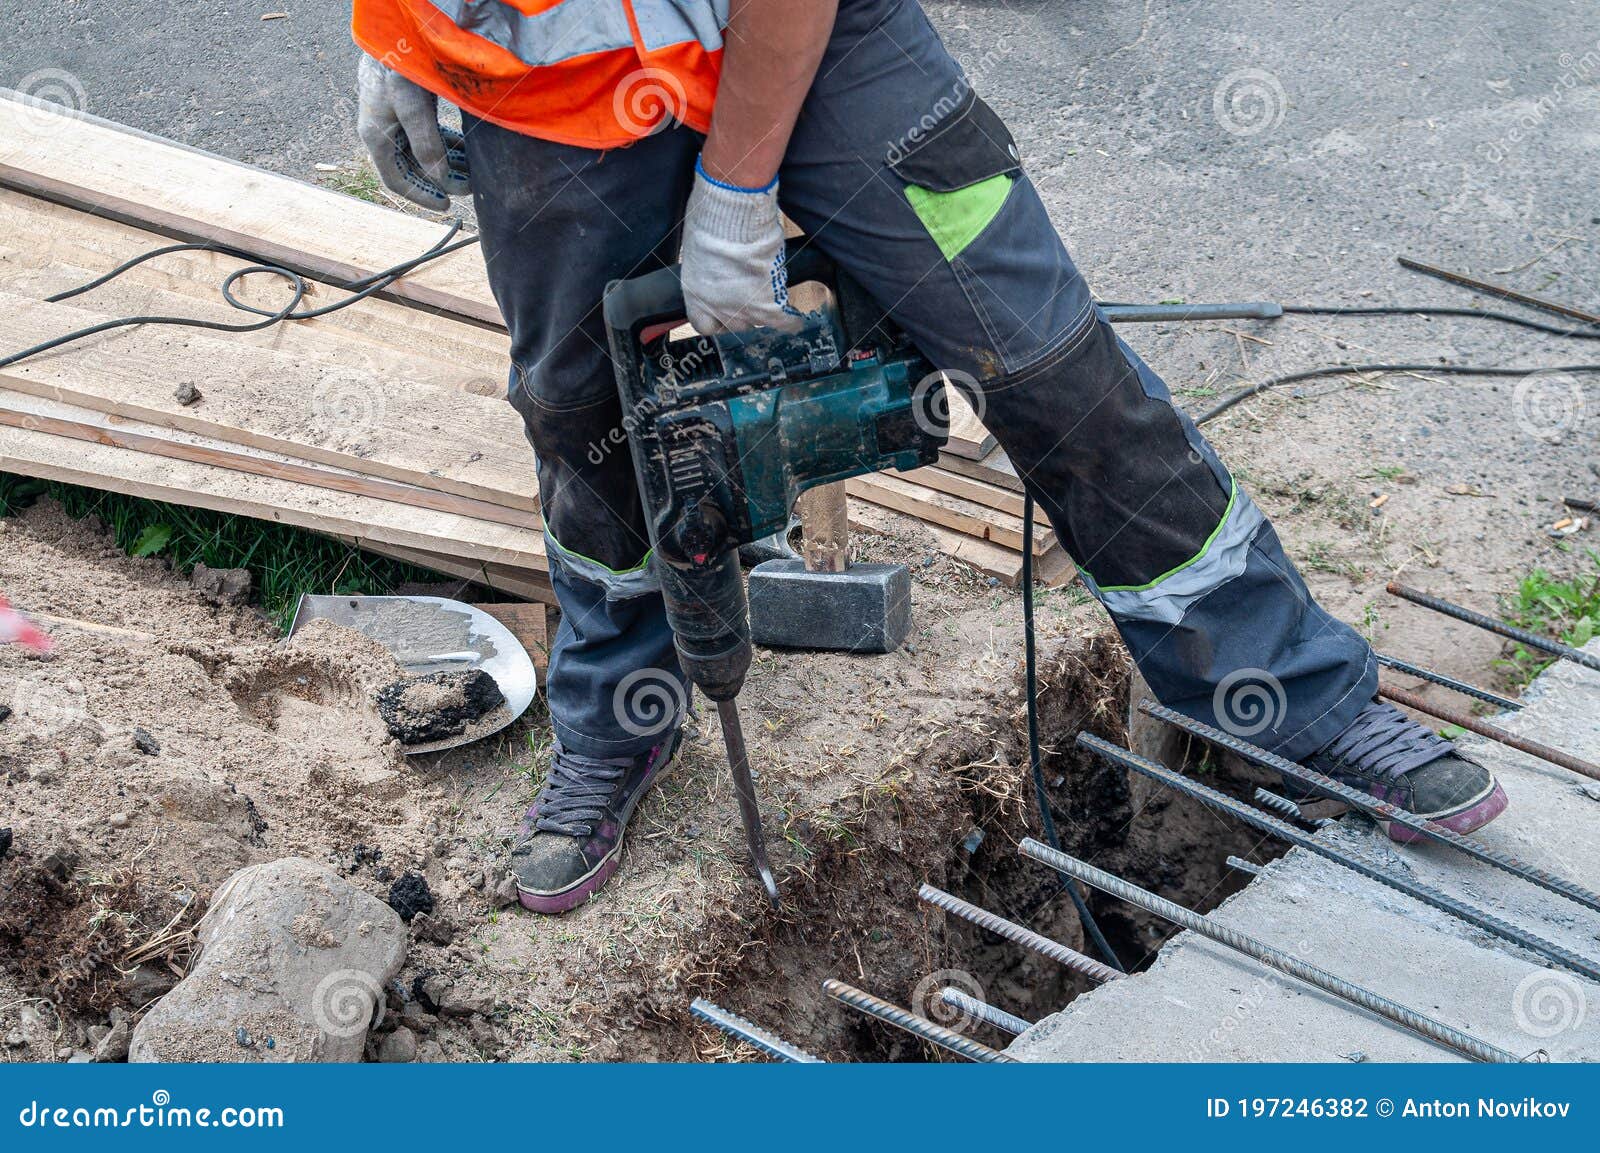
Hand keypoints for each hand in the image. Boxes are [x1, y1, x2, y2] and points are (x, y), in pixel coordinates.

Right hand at [356, 55, 470, 211]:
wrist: (395, 31)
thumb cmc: (399, 67)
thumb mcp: (414, 108)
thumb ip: (426, 145)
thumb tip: (440, 180)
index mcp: (377, 137)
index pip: (397, 181)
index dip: (421, 197)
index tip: (447, 205)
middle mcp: (383, 132)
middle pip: (413, 169)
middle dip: (440, 180)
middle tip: (469, 188)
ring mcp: (395, 119)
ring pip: (422, 153)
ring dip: (447, 164)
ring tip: (472, 172)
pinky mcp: (408, 107)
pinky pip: (428, 135)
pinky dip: (447, 146)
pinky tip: (467, 152)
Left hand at [680, 157, 803, 335]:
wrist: (732, 217)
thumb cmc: (711, 220)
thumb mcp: (698, 249)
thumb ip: (707, 267)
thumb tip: (717, 264)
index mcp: (695, 296)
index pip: (704, 325)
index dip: (715, 319)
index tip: (722, 312)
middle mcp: (718, 308)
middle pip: (735, 325)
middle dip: (741, 312)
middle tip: (748, 294)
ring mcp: (744, 309)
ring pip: (758, 322)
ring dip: (764, 309)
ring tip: (771, 297)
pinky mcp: (768, 304)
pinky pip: (783, 321)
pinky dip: (790, 321)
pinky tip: (794, 319)